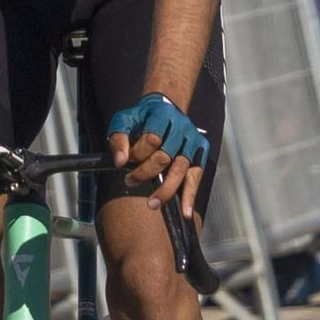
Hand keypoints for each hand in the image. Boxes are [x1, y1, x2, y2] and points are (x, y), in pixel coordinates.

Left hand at [108, 93, 208, 218]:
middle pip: (166, 156)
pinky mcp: (200, 154)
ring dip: (166, 189)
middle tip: (130, 181)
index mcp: (163, 114)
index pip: (152, 138)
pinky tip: (185, 211)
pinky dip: (190, 196)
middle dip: (146, 172)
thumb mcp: (125, 120)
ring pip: (181, 169)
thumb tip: (120, 161)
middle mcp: (181, 127)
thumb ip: (119, 138)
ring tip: (152, 204)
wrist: (165, 108)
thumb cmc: (142, 118)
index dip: (137, 153)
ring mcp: (192, 142)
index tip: (124, 163)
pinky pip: (195, 177)